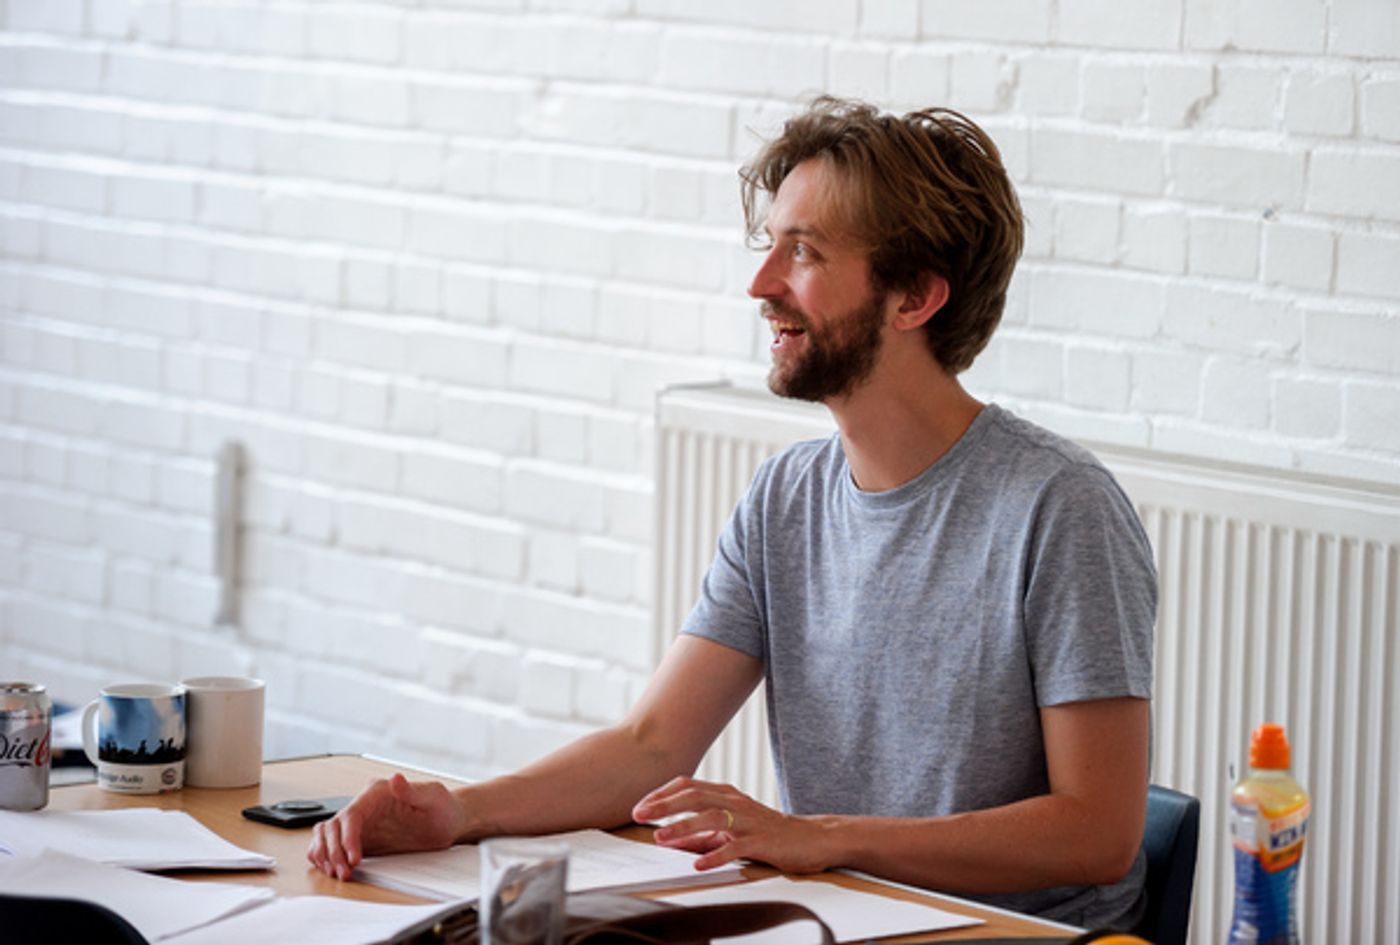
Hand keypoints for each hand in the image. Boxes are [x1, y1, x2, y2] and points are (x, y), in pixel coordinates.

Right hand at [307, 773, 466, 879]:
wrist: (449, 822)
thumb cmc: (443, 807)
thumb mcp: (433, 797)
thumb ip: (412, 790)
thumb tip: (395, 778)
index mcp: (377, 793)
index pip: (351, 815)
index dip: (347, 838)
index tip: (355, 858)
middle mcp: (365, 806)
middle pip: (333, 827)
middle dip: (334, 851)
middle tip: (346, 872)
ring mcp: (361, 823)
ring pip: (327, 835)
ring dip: (327, 855)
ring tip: (340, 873)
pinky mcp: (362, 839)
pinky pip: (333, 846)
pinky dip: (327, 857)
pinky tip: (335, 870)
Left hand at [631, 776, 833, 873]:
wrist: (812, 838)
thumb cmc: (768, 832)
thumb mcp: (730, 829)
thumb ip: (702, 834)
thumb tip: (670, 839)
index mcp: (726, 795)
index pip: (688, 786)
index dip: (662, 794)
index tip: (640, 806)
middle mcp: (735, 802)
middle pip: (694, 797)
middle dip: (664, 805)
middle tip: (639, 814)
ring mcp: (749, 821)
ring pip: (712, 818)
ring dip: (683, 827)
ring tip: (661, 838)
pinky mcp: (762, 841)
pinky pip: (736, 846)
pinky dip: (716, 854)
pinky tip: (699, 863)